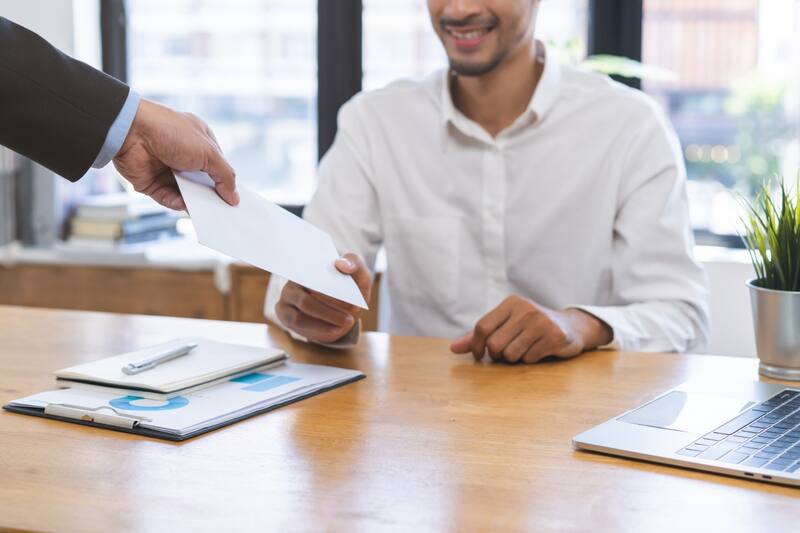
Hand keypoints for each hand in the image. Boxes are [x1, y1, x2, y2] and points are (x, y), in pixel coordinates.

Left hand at [112, 99, 238, 209]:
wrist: (131, 131)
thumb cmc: (171, 132)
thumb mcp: (209, 152)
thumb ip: (225, 175)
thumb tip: (234, 197)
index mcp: (199, 141)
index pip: (217, 165)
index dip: (226, 181)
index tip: (235, 198)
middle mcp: (183, 155)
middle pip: (202, 182)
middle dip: (212, 195)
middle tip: (224, 211)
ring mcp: (166, 169)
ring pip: (185, 193)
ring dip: (195, 202)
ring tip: (207, 213)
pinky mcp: (151, 182)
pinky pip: (167, 198)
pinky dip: (175, 203)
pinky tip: (183, 204)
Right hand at [275, 253, 370, 343]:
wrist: (343, 313)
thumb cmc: (350, 290)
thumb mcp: (360, 277)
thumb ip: (355, 264)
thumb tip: (340, 264)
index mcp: (310, 265)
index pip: (316, 272)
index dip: (333, 289)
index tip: (353, 300)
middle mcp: (294, 278)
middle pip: (309, 293)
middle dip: (333, 306)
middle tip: (353, 313)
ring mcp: (287, 296)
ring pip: (303, 306)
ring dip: (327, 317)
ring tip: (347, 322)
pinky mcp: (285, 314)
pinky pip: (298, 321)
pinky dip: (319, 327)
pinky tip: (336, 330)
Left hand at [450, 295, 612, 362]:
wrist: (571, 327)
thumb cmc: (531, 327)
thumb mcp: (506, 324)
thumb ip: (478, 336)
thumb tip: (452, 349)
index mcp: (511, 303)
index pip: (482, 327)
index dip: (475, 345)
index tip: (478, 355)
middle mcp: (525, 309)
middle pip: (494, 344)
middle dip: (497, 355)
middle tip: (507, 352)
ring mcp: (541, 322)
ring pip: (510, 354)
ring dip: (514, 358)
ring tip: (525, 349)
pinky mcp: (554, 336)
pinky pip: (529, 359)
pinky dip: (530, 360)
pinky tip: (539, 350)